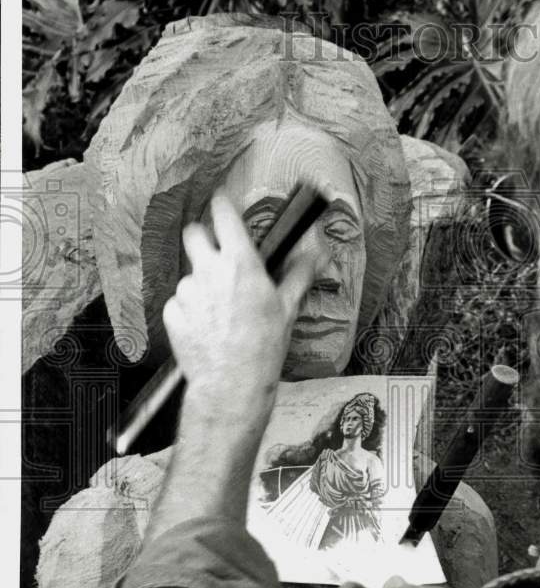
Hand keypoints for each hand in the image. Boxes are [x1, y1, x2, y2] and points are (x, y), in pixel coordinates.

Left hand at [162, 194, 323, 423]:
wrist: (232, 383)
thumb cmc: (263, 347)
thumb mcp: (287, 308)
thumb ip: (299, 274)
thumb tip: (318, 254)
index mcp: (240, 263)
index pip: (223, 215)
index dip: (222, 205)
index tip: (223, 204)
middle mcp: (210, 270)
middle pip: (194, 234)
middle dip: (204, 238)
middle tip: (217, 254)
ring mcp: (187, 291)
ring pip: (190, 273)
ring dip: (202, 283)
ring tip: (220, 310)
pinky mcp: (173, 312)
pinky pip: (180, 301)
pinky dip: (191, 309)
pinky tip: (207, 327)